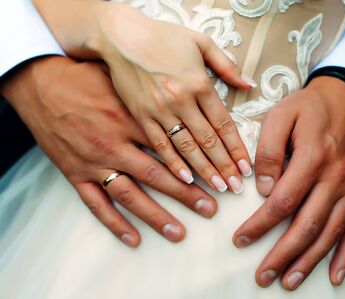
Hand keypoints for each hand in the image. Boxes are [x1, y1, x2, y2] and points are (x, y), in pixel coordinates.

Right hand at [0, 56, 218, 246]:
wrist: (41, 84)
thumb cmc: (84, 78)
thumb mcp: (122, 80)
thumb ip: (151, 97)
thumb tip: (183, 106)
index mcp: (130, 118)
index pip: (170, 146)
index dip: (196, 163)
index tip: (215, 176)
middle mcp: (115, 144)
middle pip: (157, 174)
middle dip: (186, 194)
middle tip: (210, 208)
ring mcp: (95, 162)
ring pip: (130, 195)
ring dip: (156, 215)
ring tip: (179, 232)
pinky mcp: (75, 174)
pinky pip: (96, 203)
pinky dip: (114, 223)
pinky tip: (133, 239)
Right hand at [89, 3, 253, 191]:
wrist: (120, 36)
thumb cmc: (162, 37)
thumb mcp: (200, 41)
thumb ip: (227, 65)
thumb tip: (250, 84)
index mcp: (199, 83)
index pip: (223, 123)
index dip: (236, 148)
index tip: (246, 167)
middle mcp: (181, 100)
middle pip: (208, 140)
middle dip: (224, 166)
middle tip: (236, 186)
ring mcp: (159, 110)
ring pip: (186, 147)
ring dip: (204, 170)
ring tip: (218, 188)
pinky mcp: (139, 116)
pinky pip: (159, 145)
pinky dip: (173, 163)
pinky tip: (186, 178)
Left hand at [232, 76, 344, 288]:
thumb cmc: (307, 108)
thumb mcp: (280, 116)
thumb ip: (268, 151)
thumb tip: (262, 189)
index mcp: (312, 157)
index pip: (282, 202)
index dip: (260, 225)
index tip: (241, 240)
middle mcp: (335, 177)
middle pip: (307, 225)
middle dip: (283, 254)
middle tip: (263, 276)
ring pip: (331, 233)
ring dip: (310, 261)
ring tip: (290, 281)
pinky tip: (336, 275)